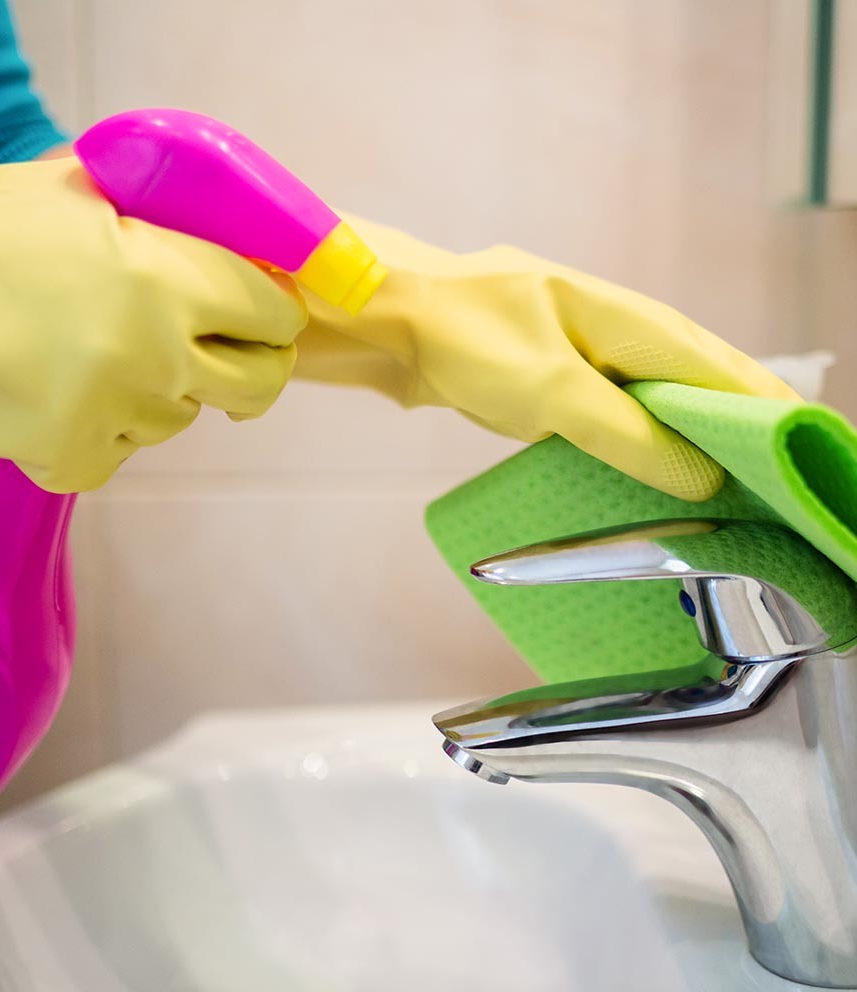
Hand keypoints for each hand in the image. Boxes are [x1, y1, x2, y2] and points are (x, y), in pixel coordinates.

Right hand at [0, 151, 306, 491]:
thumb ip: (155, 213)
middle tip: (228, 365)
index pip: (275, 314)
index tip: (262, 317)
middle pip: (258, 386)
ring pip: (176, 419)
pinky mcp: (75, 458)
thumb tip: (205, 220)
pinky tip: (47, 396)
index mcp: (173, 277)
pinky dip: (90, 433)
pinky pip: (112, 453)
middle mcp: (162, 353)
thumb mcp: (78, 193)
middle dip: (252, 373)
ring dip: (151, 395)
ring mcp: (120, 412)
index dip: (273, 314)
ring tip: (86, 358)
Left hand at [295, 216, 797, 499]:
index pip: (716, 366)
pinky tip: (651, 465)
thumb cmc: (462, 339)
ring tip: (732, 475)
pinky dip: (639, 438)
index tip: (807, 444)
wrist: (386, 322)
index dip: (763, 407)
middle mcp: (610, 326)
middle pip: (695, 377)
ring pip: (654, 394)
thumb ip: (626, 431)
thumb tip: (699, 473)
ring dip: (691, 431)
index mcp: (623, 315)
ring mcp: (578, 349)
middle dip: (739, 421)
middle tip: (782, 469)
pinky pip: (611, 409)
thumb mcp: (550, 392)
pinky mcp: (549, 375)